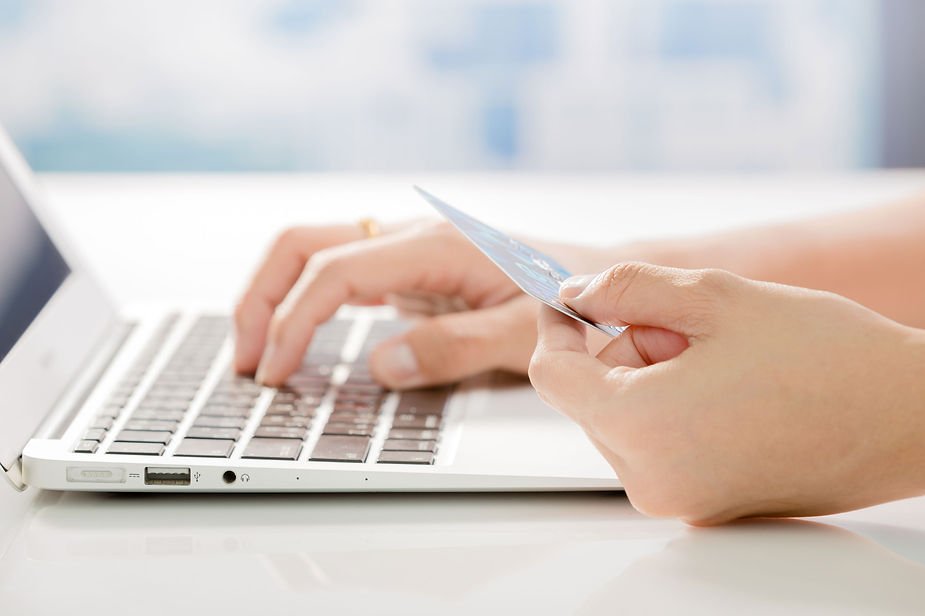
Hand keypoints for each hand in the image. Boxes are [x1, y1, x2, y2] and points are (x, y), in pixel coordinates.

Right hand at [234, 221, 540, 386]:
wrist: (593, 283)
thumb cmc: (567, 306)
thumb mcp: (521, 335)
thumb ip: (453, 348)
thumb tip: (381, 365)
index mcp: (433, 246)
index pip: (334, 272)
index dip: (294, 321)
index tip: (275, 373)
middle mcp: (408, 237)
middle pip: (302, 245)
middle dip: (260, 298)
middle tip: (245, 361)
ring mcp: (403, 249)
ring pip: (311, 254)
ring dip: (273, 298)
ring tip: (257, 354)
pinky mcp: (406, 269)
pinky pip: (337, 276)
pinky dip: (304, 304)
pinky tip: (298, 341)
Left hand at [529, 262, 924, 523]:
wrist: (909, 418)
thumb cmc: (828, 358)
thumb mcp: (713, 295)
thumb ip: (625, 287)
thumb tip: (575, 291)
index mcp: (641, 429)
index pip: (553, 375)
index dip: (557, 327)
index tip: (575, 300)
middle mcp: (651, 480)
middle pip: (591, 398)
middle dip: (625, 351)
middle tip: (689, 327)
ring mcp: (680, 500)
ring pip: (626, 420)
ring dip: (653, 378)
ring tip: (722, 360)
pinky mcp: (707, 505)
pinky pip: (660, 446)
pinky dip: (675, 410)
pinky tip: (731, 390)